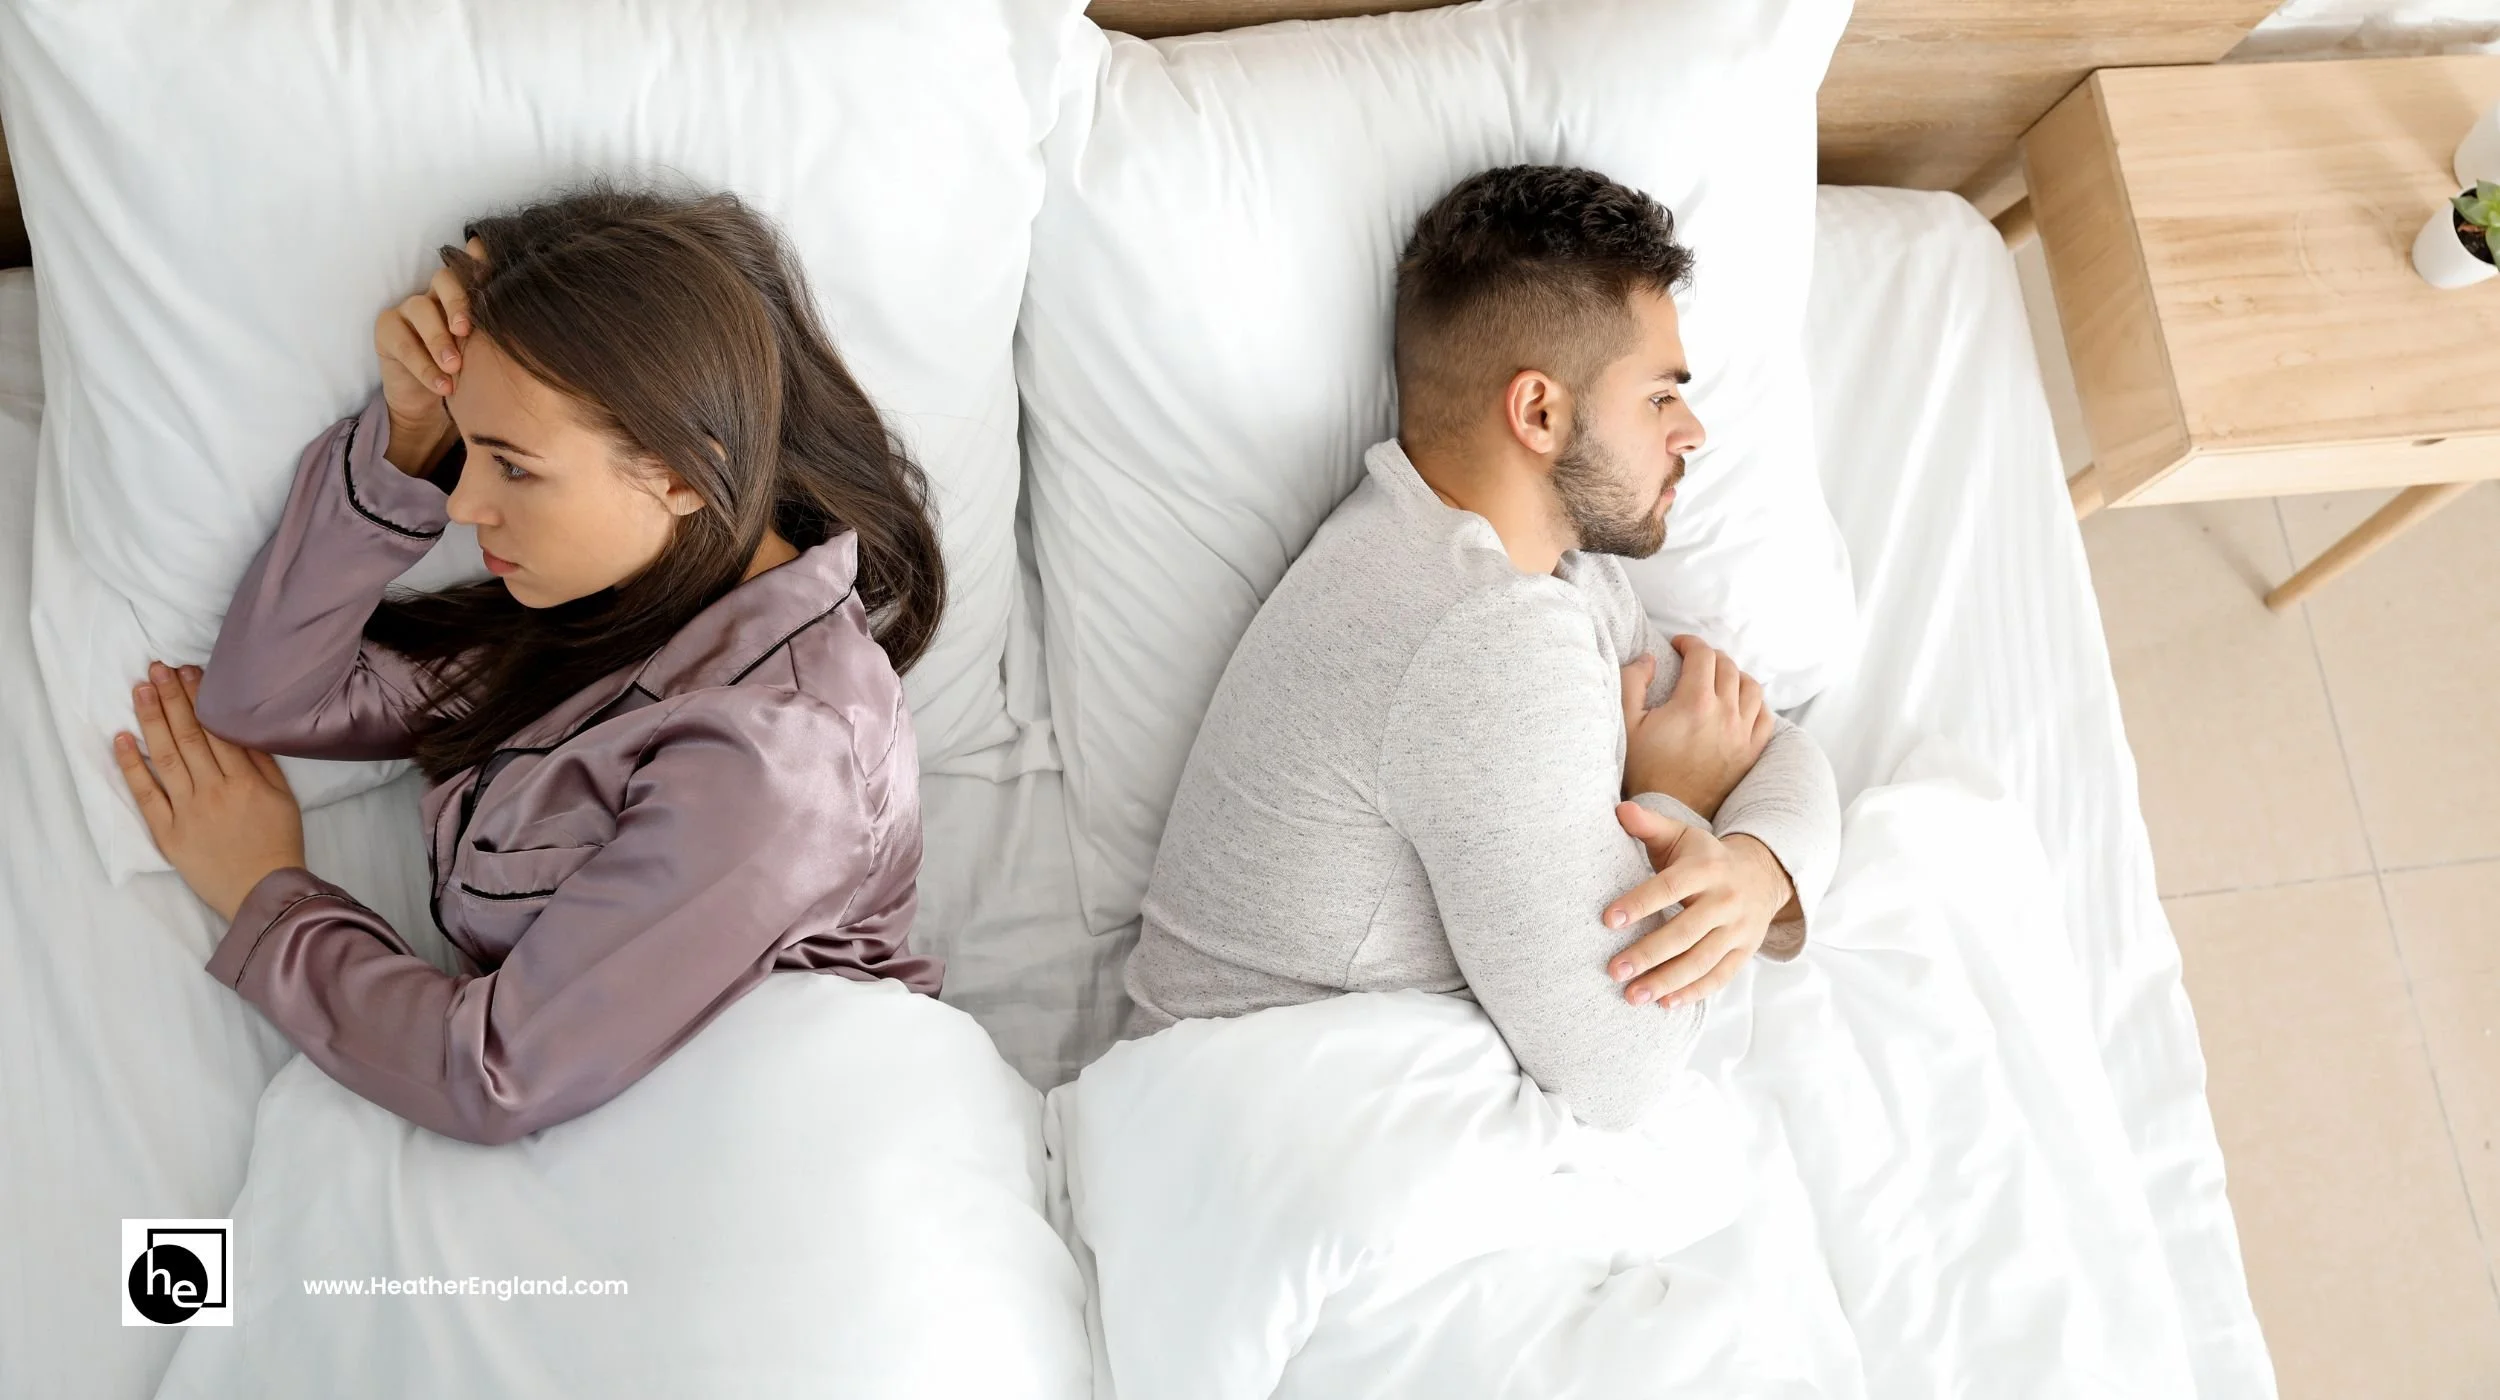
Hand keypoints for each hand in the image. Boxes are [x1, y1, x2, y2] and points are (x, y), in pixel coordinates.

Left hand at [114, 662, 305, 921]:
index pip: (217, 729)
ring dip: (151, 719)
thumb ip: (262, 763)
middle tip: (157, 668)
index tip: (187, 671)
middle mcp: (213, 789)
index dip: (201, 697)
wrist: (263, 891)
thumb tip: (240, 728)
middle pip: (188, 735)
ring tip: (140, 689)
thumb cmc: (278, 843)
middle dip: (171, 697)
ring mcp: (187, 810)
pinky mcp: (167, 831)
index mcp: (245, 780)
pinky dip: (132, 765)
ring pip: (166, 756)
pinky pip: (146, 794)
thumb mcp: (283, 798)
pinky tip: (122, 739)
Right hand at [372, 235, 485, 475]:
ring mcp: (409, 308)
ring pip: (421, 308)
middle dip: (458, 303)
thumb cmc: (470, 373)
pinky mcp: (387, 329)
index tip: (497, 275)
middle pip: (445, 280)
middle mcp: (436, 293)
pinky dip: (424, 365)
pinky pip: (403, 341)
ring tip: (455, 368)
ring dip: (439, 340)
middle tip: (466, 331)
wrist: (432, 402)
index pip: (474, 269)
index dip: (482, 263)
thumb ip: (507, 335)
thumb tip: (541, 328)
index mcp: (467, 294)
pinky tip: (442, 385)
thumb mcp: (491, 354)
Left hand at [1597, 800, 1794, 1009]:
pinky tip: (1665, 1004)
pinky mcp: (1745, 951)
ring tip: (1632, 996)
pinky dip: (1694, 993)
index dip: (1639, 903)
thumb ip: (1649, 824)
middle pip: (1685, 932)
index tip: (1606, 920)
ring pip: (1702, 960)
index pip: (1670, 887)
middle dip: (1648, 954)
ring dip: (1667, 981)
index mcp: (1706, 868)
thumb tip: (1618, 809)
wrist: (1761, 873)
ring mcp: (1739, 929)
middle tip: (1613, 970)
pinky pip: (1720, 977)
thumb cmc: (1705, 857)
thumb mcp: (1681, 835)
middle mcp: (1725, 900)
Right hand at [1620, 634, 1773, 820]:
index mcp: (1694, 703)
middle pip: (1728, 667)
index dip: (1690, 643)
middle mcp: (1725, 715)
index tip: (1678, 645)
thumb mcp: (1626, 723)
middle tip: (1695, 661)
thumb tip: (1650, 658)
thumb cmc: (1643, 769)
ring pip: (1752, 687)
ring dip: (1736, 675)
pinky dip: (1756, 703)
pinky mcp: (1751, 753)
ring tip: (1720, 678)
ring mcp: (1742, 734)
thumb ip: (1633, 682)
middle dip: (1710, 656)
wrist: (1667, 811)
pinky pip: (1765, 717)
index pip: (1703, 655)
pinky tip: (1741, 703)